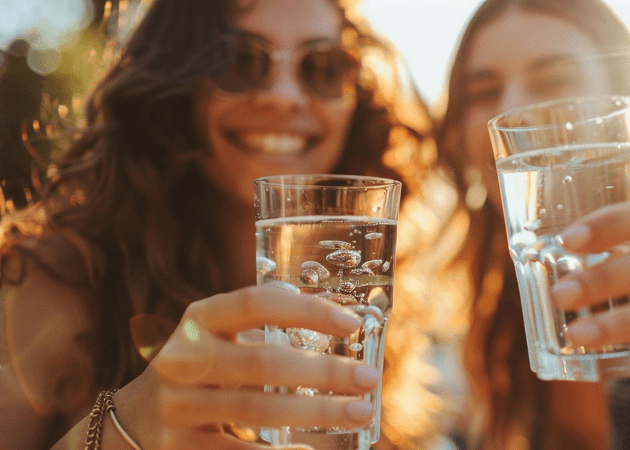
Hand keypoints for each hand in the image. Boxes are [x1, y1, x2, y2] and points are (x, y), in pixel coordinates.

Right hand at [116, 284, 379, 448]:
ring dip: (316, 412)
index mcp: (200, 318)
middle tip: (370, 379)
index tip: (354, 324)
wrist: (136, 420)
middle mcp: (182, 357)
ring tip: (360, 413)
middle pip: (263, 362)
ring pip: (256, 409)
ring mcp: (176, 405)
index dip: (307, 311)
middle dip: (325, 372)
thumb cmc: (204, 370)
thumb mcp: (222, 338)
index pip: (256, 303)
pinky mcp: (176, 448)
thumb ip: (268, 330)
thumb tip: (348, 328)